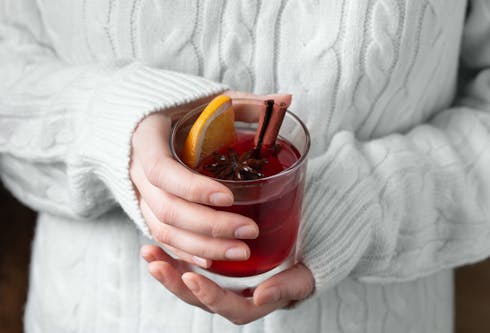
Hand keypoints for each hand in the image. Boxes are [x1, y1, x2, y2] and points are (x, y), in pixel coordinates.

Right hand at [130, 92, 291, 267]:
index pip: (163, 171)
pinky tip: (214, 261)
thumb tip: (286, 98)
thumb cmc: (178, 110)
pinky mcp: (145, 209)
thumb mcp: (206, 101)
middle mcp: (136, 170)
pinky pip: (161, 237)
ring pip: (163, 230)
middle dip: (209, 226)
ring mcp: (138, 193)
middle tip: (249, 231)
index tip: (229, 197)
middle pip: (167, 208)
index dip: (194, 189)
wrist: (138, 121)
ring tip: (241, 252)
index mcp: (146, 138)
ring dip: (202, 247)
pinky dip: (186, 252)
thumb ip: (244, 103)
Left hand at [141, 245, 314, 324]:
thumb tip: (262, 297)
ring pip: (188, 283)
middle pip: (199, 298)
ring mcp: (217, 282)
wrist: (301, 252)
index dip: (210, 296)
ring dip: (167, 270)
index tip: (192, 278)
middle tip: (157, 266)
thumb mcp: (302, 277)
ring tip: (148, 253)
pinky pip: (187, 266)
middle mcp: (230, 297)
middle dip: (176, 284)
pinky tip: (154, 245)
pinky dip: (171, 256)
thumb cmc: (303, 266)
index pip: (228, 308)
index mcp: (252, 304)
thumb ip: (287, 287)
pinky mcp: (209, 267)